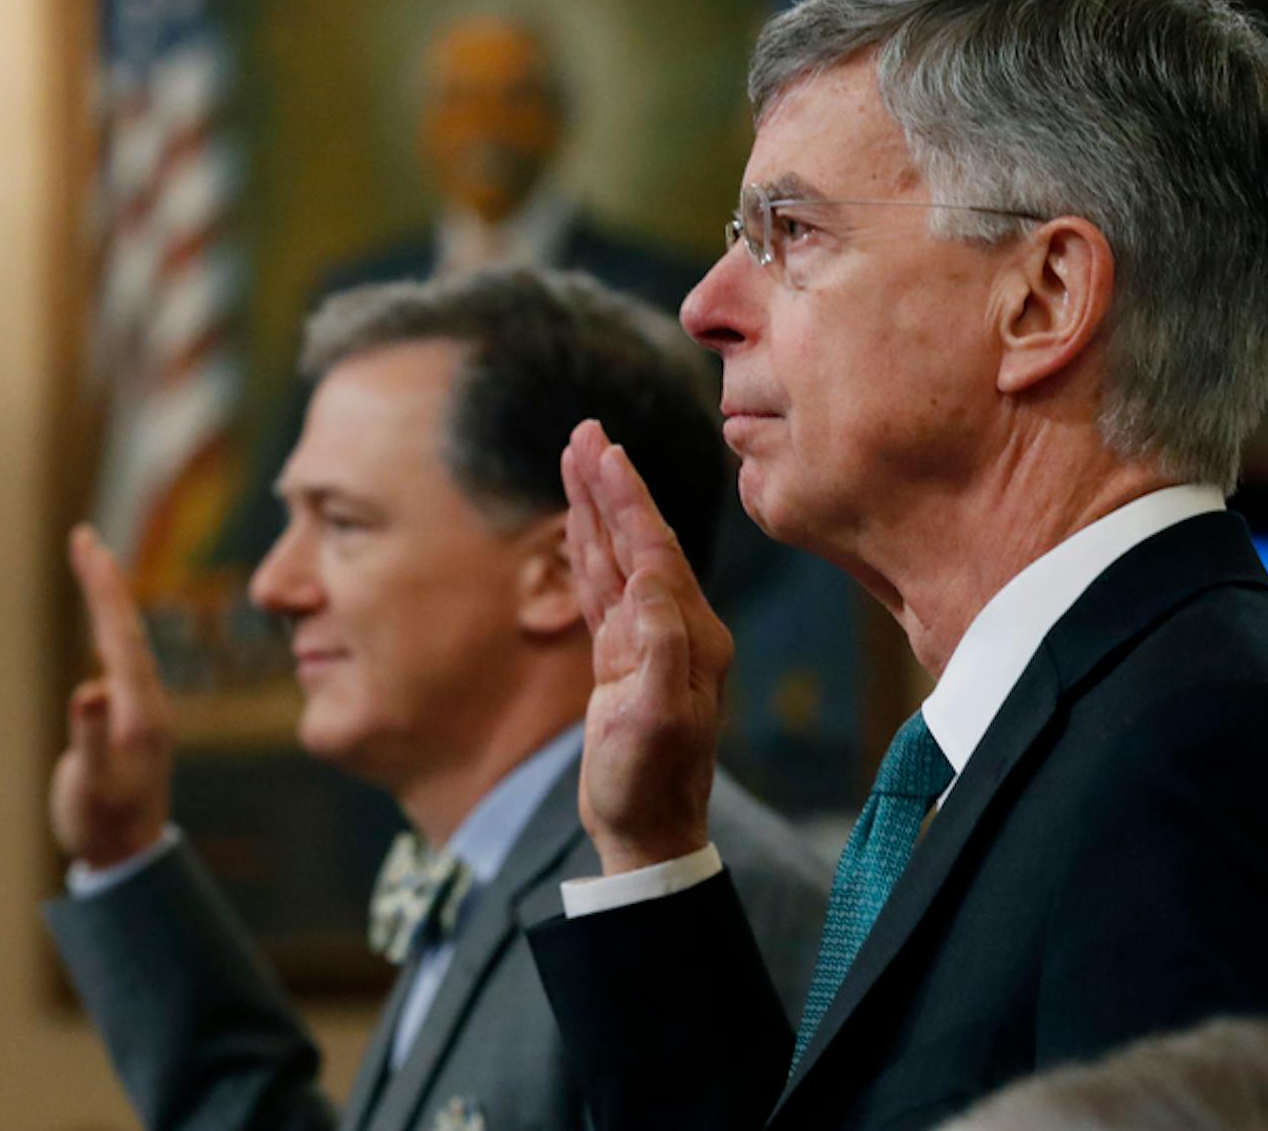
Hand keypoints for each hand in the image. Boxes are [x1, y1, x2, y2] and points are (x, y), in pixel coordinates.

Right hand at [48, 525, 175, 869]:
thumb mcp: (93, 785)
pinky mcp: (131, 720)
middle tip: (84, 537)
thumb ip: (91, 739)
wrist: (130, 856)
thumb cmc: (104, 823)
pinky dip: (108, 629)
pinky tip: (104, 623)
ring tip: (93, 564)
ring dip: (108, 600)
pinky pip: (121, 659)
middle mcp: (145, 702)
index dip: (102, 586)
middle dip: (104, 580)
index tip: (86, 542)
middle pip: (124, 627)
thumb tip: (88, 688)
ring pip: (125, 640)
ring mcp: (140, 710)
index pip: (119, 633)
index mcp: (137, 710)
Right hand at [560, 419, 731, 874]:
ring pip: (617, 557)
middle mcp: (676, 628)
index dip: (627, 500)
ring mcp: (648, 641)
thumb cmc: (651, 782)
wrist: (648, 832)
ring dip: (596, 508)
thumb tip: (650, 577)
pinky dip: (588, 550)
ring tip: (576, 459)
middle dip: (610, 486)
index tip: (605, 452)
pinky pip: (604, 589)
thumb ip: (660, 644)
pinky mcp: (622, 658)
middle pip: (638, 539)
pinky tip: (578, 524)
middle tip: (586, 433)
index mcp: (691, 634)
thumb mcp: (657, 716)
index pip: (655, 550)